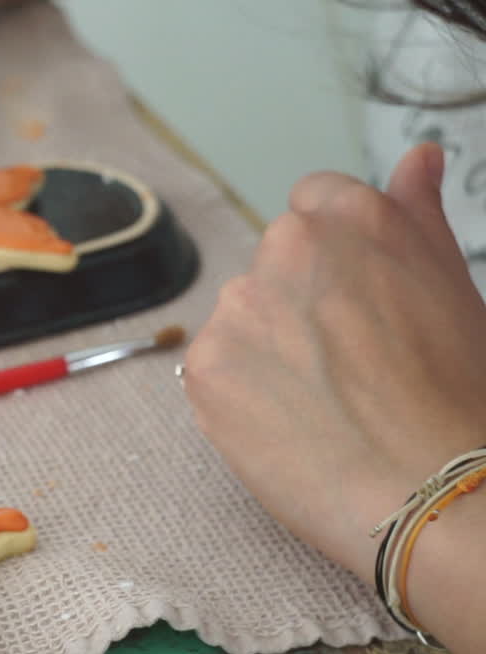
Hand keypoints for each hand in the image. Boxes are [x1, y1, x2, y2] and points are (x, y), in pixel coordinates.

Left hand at [184, 143, 485, 580]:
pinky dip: (241, 394)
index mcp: (352, 217)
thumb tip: (417, 156)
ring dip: (267, 346)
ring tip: (324, 402)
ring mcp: (238, 305)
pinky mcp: (204, 364)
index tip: (356, 301)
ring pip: (243, 317)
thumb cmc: (459, 393)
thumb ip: (419, 212)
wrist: (430, 488)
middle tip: (350, 364)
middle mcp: (287, 246)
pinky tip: (290, 425)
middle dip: (301, 302)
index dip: (337, 257)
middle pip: (276, 263)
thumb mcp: (455, 286)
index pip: (316, 201)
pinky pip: (215, 368)